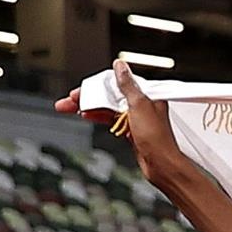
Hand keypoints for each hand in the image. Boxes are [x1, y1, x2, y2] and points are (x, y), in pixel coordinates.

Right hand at [55, 60, 184, 188]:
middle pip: (109, 95)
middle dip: (87, 97)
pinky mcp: (132, 131)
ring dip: (89, 107)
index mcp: (146, 95)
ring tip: (69, 108)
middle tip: (69, 100)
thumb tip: (121, 65)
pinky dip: (98, 117)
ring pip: (108, 108)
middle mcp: (141, 105)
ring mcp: (136, 118)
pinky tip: (86, 116)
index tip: (80, 90)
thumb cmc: (157, 138)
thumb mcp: (139, 105)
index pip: (116, 83)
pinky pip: (111, 119)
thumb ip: (128, 85)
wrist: (161, 165)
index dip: (96, 86)